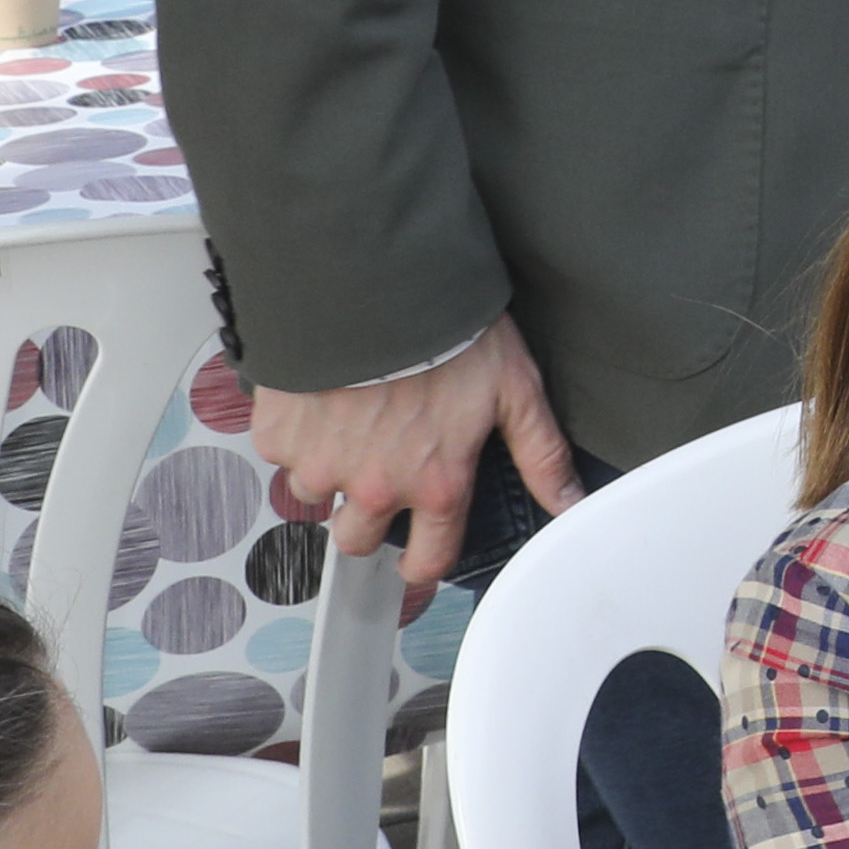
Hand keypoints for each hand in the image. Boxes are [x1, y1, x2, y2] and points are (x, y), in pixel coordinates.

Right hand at [251, 318, 575, 612]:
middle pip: (359, 540)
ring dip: (331, 469)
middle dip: (368, 520)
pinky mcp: (279, 436)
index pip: (428, 561)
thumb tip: (570, 501)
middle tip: (379, 476)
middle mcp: (374, 486)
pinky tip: (321, 398)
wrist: (376, 285)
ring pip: (317, 494)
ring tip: (353, 422)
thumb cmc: (449, 331)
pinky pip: (283, 452)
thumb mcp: (515, 389)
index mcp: (435, 483)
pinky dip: (299, 433)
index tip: (420, 556)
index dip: (425, 562)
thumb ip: (540, 454)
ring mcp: (320, 464)